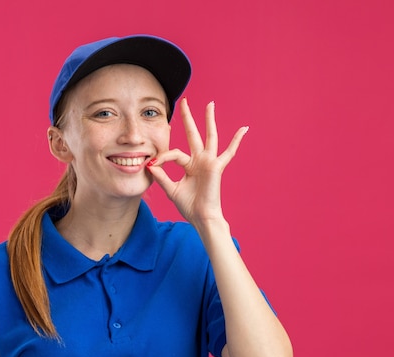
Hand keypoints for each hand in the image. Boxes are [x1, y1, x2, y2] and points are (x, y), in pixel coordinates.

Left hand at [147, 98, 247, 229]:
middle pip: (193, 134)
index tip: (151, 164)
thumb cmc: (189, 206)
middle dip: (188, 118)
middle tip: (184, 102)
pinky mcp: (217, 167)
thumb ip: (161, 177)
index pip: (174, 153)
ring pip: (210, 136)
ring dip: (209, 120)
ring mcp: (209, 162)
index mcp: (189, 165)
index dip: (162, 157)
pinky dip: (236, 141)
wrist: (201, 217)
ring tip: (210, 104)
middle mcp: (200, 161)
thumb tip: (150, 165)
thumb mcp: (171, 189)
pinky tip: (244, 130)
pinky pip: (229, 152)